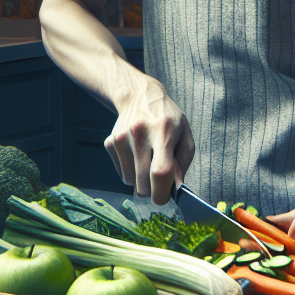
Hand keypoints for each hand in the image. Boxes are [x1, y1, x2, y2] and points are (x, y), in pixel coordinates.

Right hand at [104, 78, 194, 204]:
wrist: (139, 96)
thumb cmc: (167, 118)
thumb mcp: (184, 135)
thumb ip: (183, 163)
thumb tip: (176, 189)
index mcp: (162, 131)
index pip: (160, 171)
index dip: (162, 192)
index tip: (165, 198)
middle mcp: (139, 134)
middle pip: (142, 181)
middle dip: (152, 190)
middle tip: (159, 182)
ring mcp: (121, 138)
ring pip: (130, 181)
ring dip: (140, 181)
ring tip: (148, 163)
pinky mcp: (110, 142)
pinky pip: (120, 173)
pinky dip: (130, 171)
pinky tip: (136, 155)